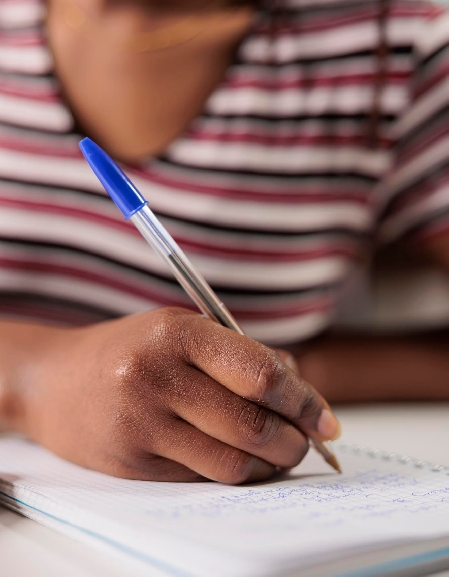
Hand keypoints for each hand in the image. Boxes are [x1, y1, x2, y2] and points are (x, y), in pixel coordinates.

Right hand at [20, 308, 339, 482]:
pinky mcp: (131, 463)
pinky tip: (237, 461)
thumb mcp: (182, 331)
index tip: (326, 421)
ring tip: (277, 455)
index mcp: (177, 333)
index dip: (304, 401)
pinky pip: (201, 477)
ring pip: (231, 462)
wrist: (53, 380)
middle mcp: (156, 376)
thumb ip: (242, 355)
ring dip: (268, 466)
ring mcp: (141, 423)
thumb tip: (302, 391)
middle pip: (252, 425)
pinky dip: (231, 473)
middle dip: (294, 442)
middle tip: (306, 443)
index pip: (260, 375)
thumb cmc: (131, 350)